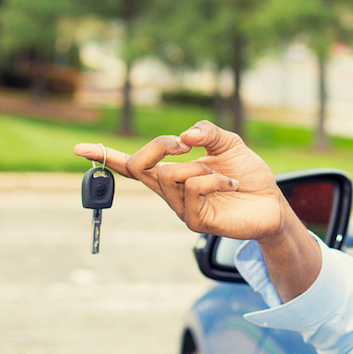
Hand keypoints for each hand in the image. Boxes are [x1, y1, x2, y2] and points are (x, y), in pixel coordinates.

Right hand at [74, 121, 286, 240]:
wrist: (273, 203)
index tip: (79, 148)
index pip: (133, 165)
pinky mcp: (197, 221)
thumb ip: (206, 132)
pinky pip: (194, 189)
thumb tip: (184, 136)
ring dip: (199, 166)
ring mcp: (182, 208)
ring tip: (222, 174)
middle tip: (186, 143)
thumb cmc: (248, 175)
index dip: (106, 156)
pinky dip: (216, 179)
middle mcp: (171, 192)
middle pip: (140, 165)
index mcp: (172, 172)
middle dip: (159, 145)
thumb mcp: (229, 144)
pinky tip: (233, 185)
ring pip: (170, 175)